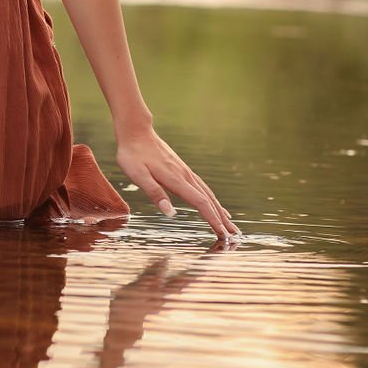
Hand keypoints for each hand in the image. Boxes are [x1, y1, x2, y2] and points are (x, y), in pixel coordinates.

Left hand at [116, 128, 238, 242]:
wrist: (136, 132)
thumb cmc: (133, 154)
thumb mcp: (137, 175)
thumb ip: (154, 192)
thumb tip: (170, 213)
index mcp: (176, 180)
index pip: (200, 203)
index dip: (212, 219)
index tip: (222, 234)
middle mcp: (186, 176)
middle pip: (209, 201)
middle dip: (222, 220)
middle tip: (234, 236)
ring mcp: (186, 173)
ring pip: (208, 195)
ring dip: (220, 211)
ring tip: (230, 225)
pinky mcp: (183, 171)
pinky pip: (202, 188)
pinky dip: (212, 200)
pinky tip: (215, 205)